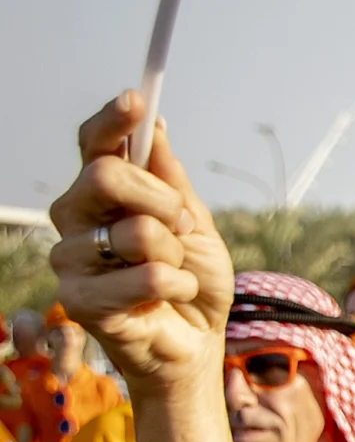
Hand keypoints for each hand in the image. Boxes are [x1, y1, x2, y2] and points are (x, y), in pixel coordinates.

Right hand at [50, 94, 232, 400]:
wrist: (197, 341)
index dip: (111, 121)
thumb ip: (170, 179)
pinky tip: (170, 298)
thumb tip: (154, 127)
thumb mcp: (193, 222)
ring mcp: (71, 260)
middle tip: (181, 225)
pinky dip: (178, 286)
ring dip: (175, 254)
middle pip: (105, 176)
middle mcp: (75, 220)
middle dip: (162, 199)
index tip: (136, 100)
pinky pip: (147, 278)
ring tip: (174, 273)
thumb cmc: (191, 280)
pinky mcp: (81, 301)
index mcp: (100, 195)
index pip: (93, 146)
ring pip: (135, 232)